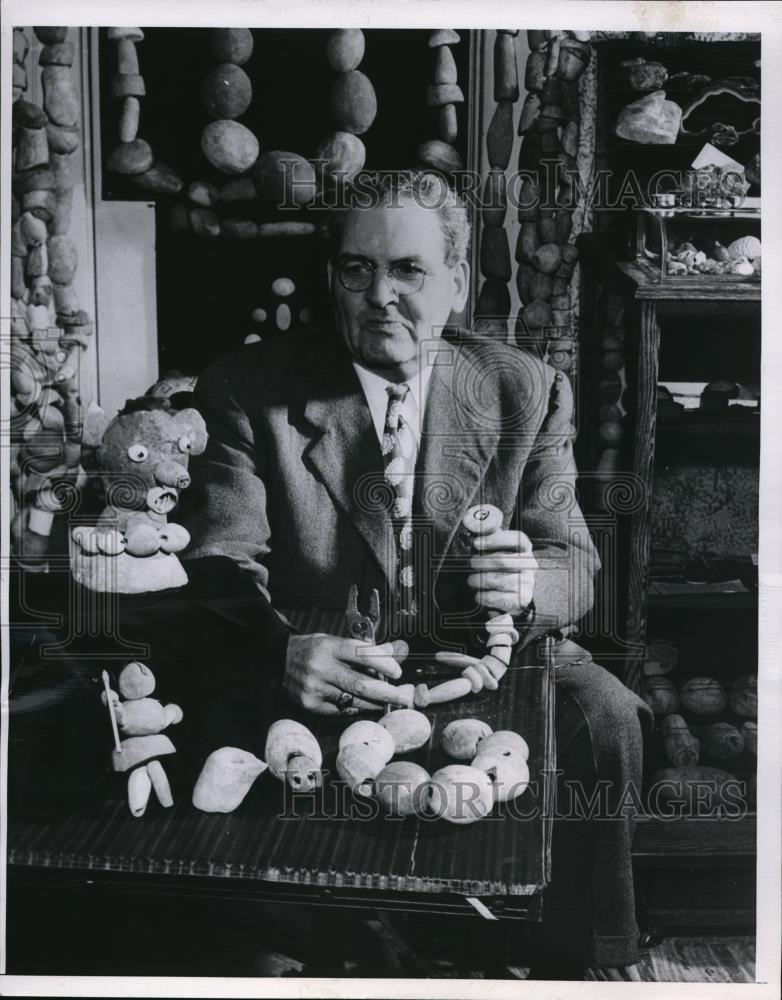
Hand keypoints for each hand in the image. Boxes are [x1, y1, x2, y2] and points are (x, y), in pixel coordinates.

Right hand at [283, 633, 409, 714]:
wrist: (277, 661)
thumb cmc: (313, 650)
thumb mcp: (336, 641)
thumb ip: (367, 649)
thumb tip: (399, 650)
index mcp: (329, 647)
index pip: (361, 654)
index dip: (383, 663)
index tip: (398, 671)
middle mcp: (321, 668)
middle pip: (361, 683)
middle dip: (387, 692)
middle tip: (404, 697)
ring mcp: (315, 689)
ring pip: (354, 700)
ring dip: (375, 703)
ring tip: (389, 702)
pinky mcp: (310, 705)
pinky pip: (341, 709)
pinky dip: (356, 707)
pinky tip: (365, 704)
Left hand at [466, 530, 537, 614]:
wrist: (509, 595)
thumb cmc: (497, 565)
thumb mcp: (494, 547)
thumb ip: (486, 534)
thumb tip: (471, 522)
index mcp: (524, 547)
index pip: (516, 539)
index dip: (495, 540)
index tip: (475, 543)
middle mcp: (530, 564)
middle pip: (503, 560)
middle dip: (482, 562)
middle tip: (471, 564)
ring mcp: (528, 582)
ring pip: (499, 580)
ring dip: (480, 580)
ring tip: (471, 581)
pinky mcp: (522, 600)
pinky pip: (499, 598)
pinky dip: (484, 597)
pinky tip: (478, 595)